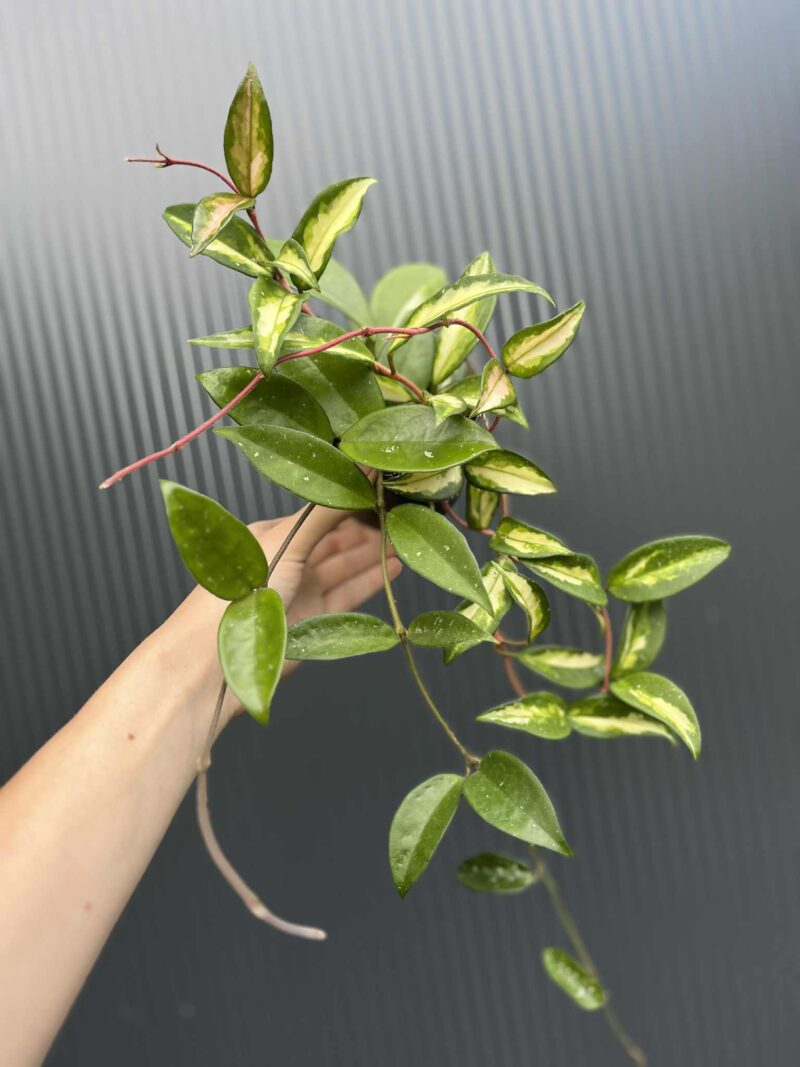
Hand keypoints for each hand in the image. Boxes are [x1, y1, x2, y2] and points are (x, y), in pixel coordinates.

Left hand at [159, 503, 401, 723]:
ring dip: (374, 554)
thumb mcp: (287, 541)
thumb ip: (326, 511)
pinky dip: (372, 581)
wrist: (217, 657)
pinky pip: (349, 595)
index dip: (350, 500)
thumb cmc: (241, 591)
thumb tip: (357, 472)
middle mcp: (288, 561)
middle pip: (336, 540)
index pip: (320, 512)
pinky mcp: (314, 620)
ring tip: (405, 539)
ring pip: (346, 567)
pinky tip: (393, 567)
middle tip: (401, 514)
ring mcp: (302, 591)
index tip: (381, 489)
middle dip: (367, 528)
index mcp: (273, 535)